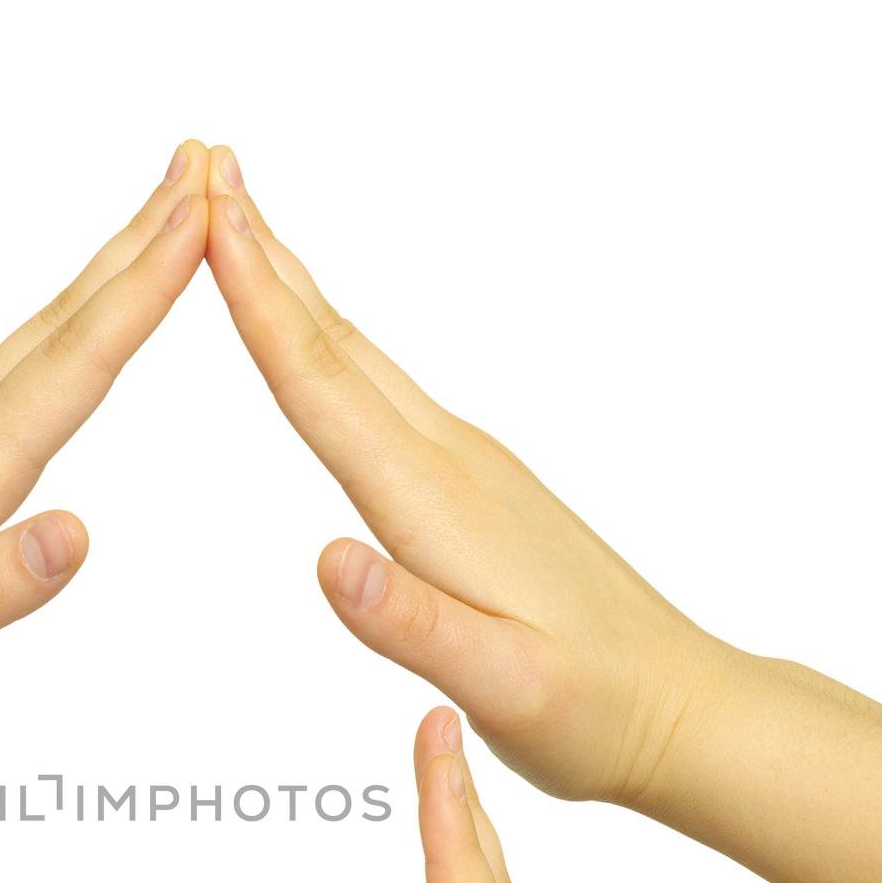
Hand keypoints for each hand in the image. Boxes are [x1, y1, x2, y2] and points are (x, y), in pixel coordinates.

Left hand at [0, 144, 210, 767]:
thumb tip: (79, 529)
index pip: (70, 369)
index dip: (142, 293)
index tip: (201, 217)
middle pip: (58, 325)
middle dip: (136, 244)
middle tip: (202, 165)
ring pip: (37, 342)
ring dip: (103, 278)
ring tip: (158, 222)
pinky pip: (14, 376)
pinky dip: (65, 333)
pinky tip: (73, 335)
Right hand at [201, 147, 725, 805]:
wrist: (673, 704)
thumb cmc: (587, 706)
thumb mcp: (502, 686)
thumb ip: (412, 624)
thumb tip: (327, 558)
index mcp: (438, 504)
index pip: (327, 391)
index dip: (261, 307)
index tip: (211, 225)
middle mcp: (452, 463)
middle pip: (340, 348)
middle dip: (269, 262)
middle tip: (208, 177)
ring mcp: (467, 466)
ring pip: (361, 363)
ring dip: (298, 293)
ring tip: (245, 234)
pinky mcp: (474, 485)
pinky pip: (383, 395)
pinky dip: (332, 349)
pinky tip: (321, 346)